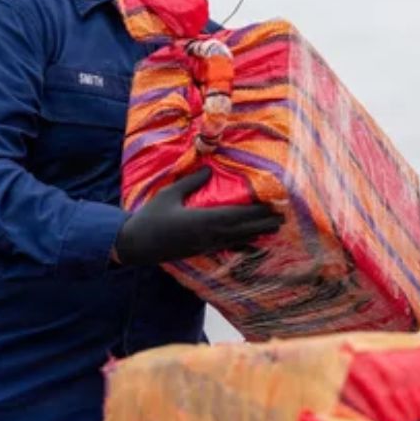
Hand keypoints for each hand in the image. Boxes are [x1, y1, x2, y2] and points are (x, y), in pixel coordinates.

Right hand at [114, 168, 283, 265]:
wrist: (136, 245)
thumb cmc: (151, 217)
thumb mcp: (169, 195)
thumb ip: (191, 182)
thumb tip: (209, 169)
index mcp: (203, 220)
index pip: (237, 216)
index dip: (257, 212)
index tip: (274, 206)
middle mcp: (209, 235)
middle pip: (243, 229)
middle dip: (263, 223)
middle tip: (283, 217)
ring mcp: (206, 245)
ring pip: (238, 239)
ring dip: (257, 233)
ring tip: (274, 228)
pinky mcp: (202, 251)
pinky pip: (227, 247)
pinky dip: (242, 244)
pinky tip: (251, 244)